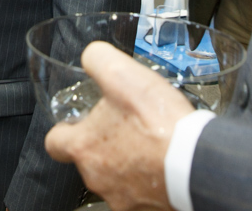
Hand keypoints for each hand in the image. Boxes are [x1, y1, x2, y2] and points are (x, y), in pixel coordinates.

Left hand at [45, 42, 194, 210]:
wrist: (196, 162)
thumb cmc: (159, 125)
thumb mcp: (121, 73)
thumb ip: (98, 60)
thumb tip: (92, 56)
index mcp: (84, 147)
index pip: (54, 142)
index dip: (64, 130)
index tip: (74, 124)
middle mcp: (98, 177)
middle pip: (90, 158)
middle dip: (106, 142)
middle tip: (126, 126)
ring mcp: (123, 197)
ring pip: (117, 176)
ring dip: (129, 160)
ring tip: (150, 141)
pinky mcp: (148, 208)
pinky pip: (143, 191)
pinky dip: (151, 177)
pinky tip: (164, 160)